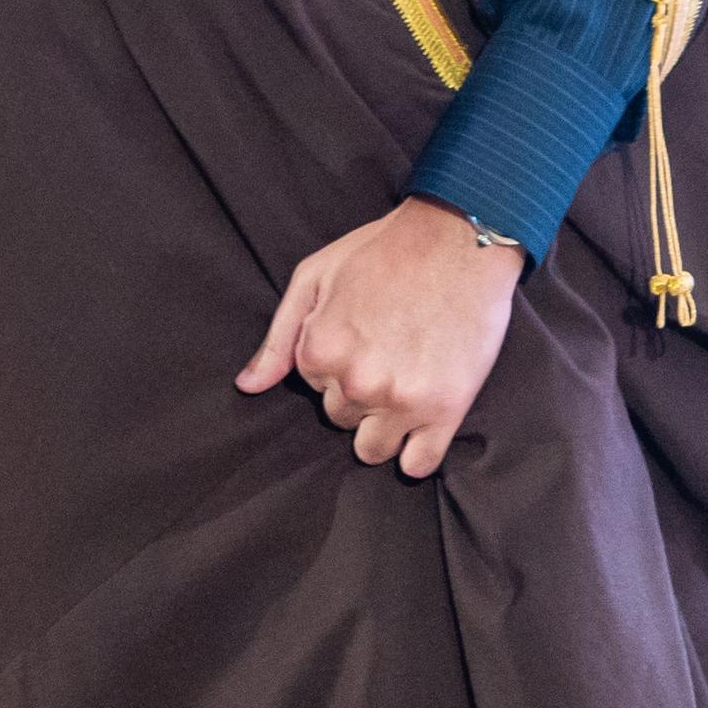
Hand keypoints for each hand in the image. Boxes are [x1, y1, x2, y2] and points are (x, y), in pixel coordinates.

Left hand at [235, 195, 519, 477]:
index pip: (312, 384)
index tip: (362, 338)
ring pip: (372, 448)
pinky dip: (415, 455)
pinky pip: (418, 465)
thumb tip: (248, 386)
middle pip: (341, 417)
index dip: (335, 363)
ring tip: (403, 389)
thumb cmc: (382, 254)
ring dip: (382, 427)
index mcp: (319, 351)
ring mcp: (401, 401)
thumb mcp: (313, 279)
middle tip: (387, 358)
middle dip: (357, 395)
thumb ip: (279, 340)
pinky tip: (420, 430)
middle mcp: (356, 382)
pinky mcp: (446, 411)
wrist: (459, 241)